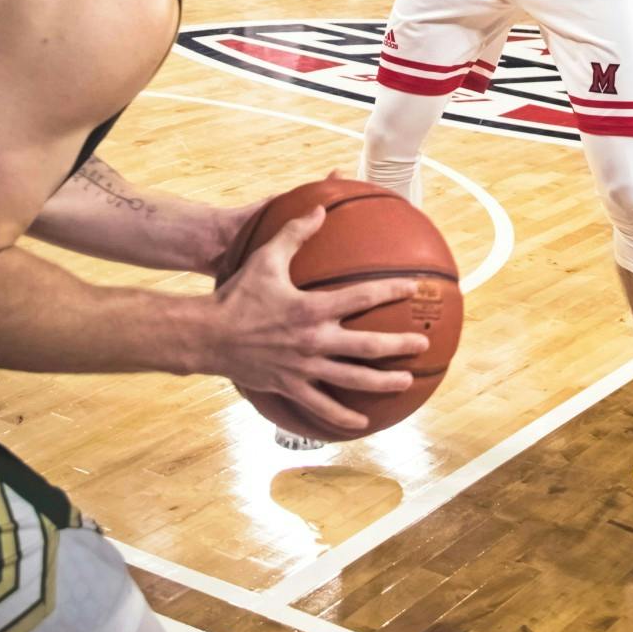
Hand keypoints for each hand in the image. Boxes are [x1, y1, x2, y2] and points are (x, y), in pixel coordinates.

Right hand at [210, 206, 428, 432]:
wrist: (209, 335)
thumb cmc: (238, 294)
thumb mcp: (266, 257)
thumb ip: (295, 232)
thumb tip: (320, 208)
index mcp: (312, 308)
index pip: (361, 298)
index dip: (390, 290)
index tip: (413, 288)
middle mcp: (313, 341)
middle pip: (366, 347)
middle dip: (399, 345)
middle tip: (423, 343)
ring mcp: (303, 368)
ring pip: (351, 380)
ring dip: (382, 382)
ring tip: (406, 382)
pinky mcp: (290, 386)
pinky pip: (321, 406)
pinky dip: (342, 416)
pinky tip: (361, 423)